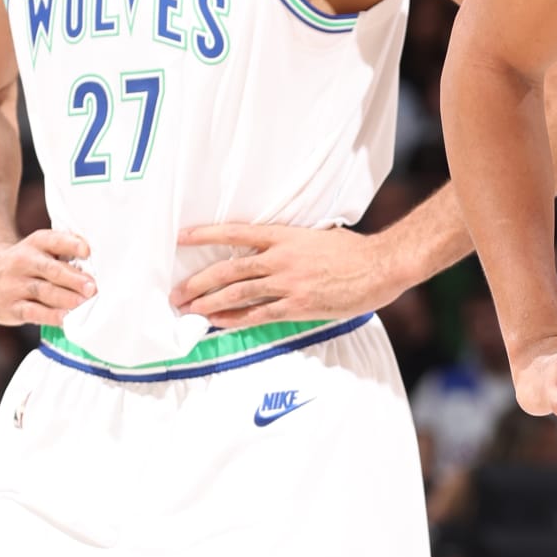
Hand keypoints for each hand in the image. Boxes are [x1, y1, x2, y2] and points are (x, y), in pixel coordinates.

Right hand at [0, 227, 93, 327]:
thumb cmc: (25, 264)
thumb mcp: (38, 251)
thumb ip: (62, 257)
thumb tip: (95, 273)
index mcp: (34, 244)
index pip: (52, 241)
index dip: (70, 244)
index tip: (87, 250)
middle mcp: (23, 262)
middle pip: (50, 269)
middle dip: (73, 278)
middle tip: (92, 287)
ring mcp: (14, 285)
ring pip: (42, 291)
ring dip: (65, 298)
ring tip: (83, 303)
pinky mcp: (10, 306)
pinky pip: (32, 311)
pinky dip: (49, 315)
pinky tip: (64, 318)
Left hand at [169, 222, 394, 323]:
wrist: (379, 268)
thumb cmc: (353, 252)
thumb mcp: (318, 236)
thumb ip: (292, 242)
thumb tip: (274, 247)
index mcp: (285, 236)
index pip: (236, 232)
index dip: (206, 234)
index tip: (181, 237)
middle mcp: (281, 258)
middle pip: (229, 269)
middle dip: (199, 282)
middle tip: (177, 292)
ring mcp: (288, 283)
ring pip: (238, 293)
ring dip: (209, 303)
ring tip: (188, 310)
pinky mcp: (297, 306)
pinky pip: (258, 315)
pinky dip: (234, 319)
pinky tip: (218, 323)